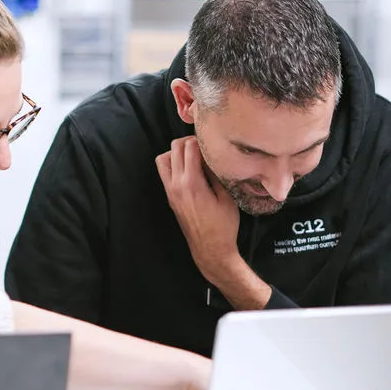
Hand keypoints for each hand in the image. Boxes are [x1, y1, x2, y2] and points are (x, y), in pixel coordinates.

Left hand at [156, 136, 240, 276]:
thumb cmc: (223, 226)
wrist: (210, 249)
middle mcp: (176, 185)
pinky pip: (165, 172)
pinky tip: (190, 169)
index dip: (202, 140)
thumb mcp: (227, 197)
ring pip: (163, 159)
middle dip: (188, 141)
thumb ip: (216, 174)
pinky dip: (174, 164)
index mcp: (192, 183)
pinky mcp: (170, 197)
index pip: (190, 148)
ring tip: (194, 156)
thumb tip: (212, 156)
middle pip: (174, 148)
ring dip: (176, 152)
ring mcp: (170, 191)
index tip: (213, 142)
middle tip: (203, 145)